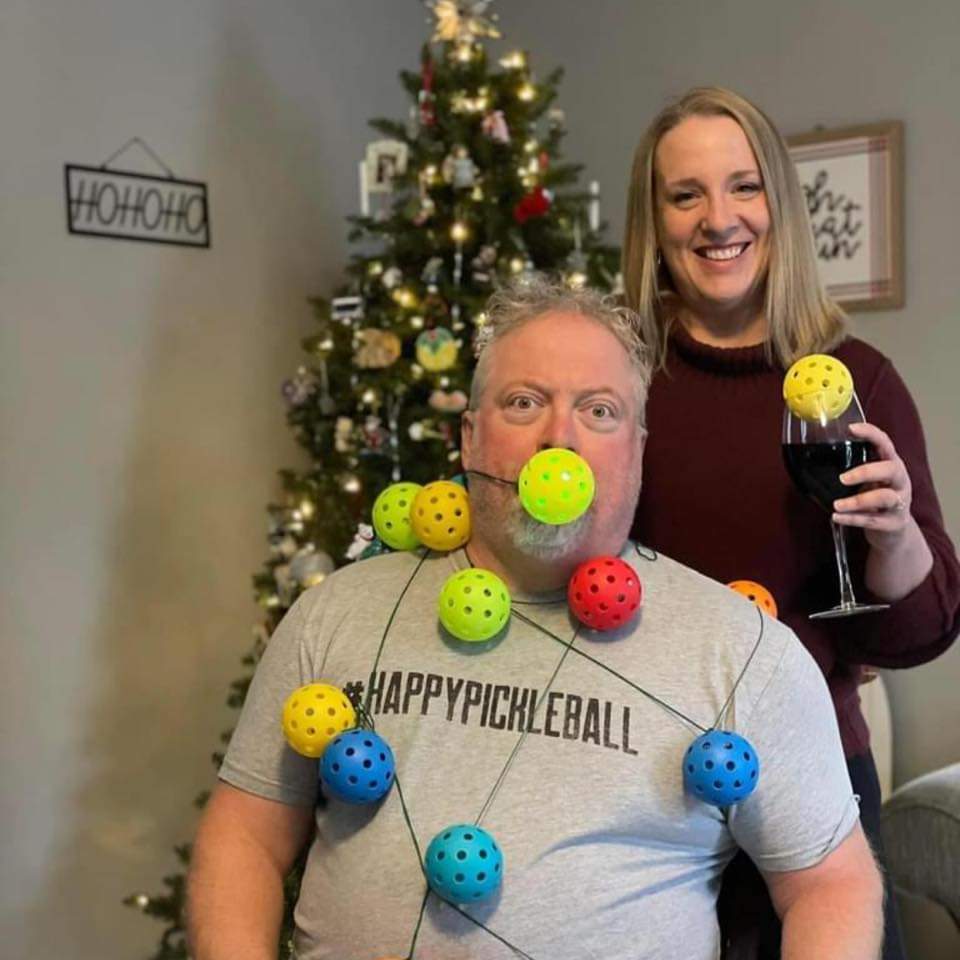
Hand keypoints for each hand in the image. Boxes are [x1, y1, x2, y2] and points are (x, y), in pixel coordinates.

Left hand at [832, 421, 912, 548]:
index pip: (885, 443)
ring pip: (884, 498)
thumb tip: (813, 458)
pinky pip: (874, 520)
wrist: (893, 530)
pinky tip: (836, 517)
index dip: (871, 434)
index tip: (851, 428)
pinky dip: (853, 519)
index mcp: (891, 464)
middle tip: (842, 478)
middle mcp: (899, 481)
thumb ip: (852, 468)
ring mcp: (900, 502)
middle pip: (891, 469)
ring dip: (857, 501)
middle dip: (866, 472)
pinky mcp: (894, 523)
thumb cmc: (874, 497)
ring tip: (836, 505)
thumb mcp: (868, 479)